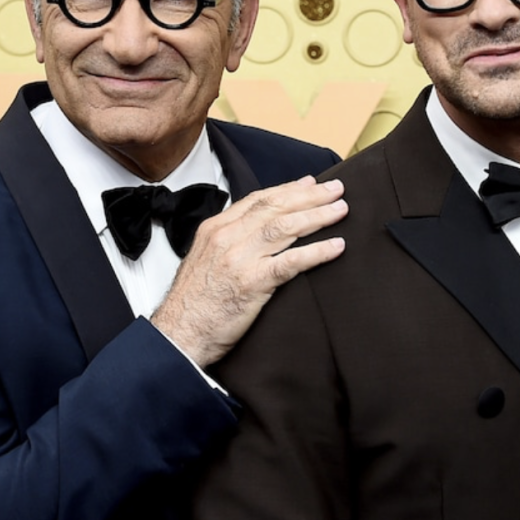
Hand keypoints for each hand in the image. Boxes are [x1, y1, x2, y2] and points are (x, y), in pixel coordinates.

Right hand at [152, 176, 346, 366]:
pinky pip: (291, 261)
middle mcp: (227, 238)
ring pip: (285, 227)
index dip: (288, 190)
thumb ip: (228, 242)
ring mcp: (239, 259)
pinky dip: (317, 251)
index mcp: (215, 229)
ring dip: (318, 216)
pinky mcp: (252, 283)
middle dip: (310, 196)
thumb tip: (255, 232)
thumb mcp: (205, 260)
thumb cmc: (194, 305)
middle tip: (336, 191)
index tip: (310, 184)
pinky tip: (336, 247)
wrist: (178, 335)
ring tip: (341, 211)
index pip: (257, 200)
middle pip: (275, 207)